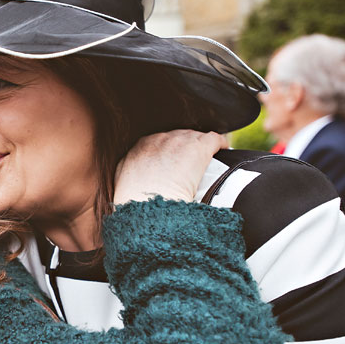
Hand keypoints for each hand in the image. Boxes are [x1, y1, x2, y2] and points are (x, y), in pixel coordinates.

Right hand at [113, 130, 227, 204]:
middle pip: (179, 136)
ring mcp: (179, 141)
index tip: (175, 161)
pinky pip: (215, 139)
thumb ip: (128, 167)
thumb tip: (136, 170)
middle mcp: (160, 139)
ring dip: (201, 147)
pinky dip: (220, 144)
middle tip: (191, 164)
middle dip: (186, 148)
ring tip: (207, 160)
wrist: (148, 207)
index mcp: (141, 146)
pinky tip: (223, 151)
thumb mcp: (121, 178)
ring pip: (196, 137)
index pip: (160, 141)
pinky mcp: (198, 147)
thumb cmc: (134, 200)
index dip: (170, 150)